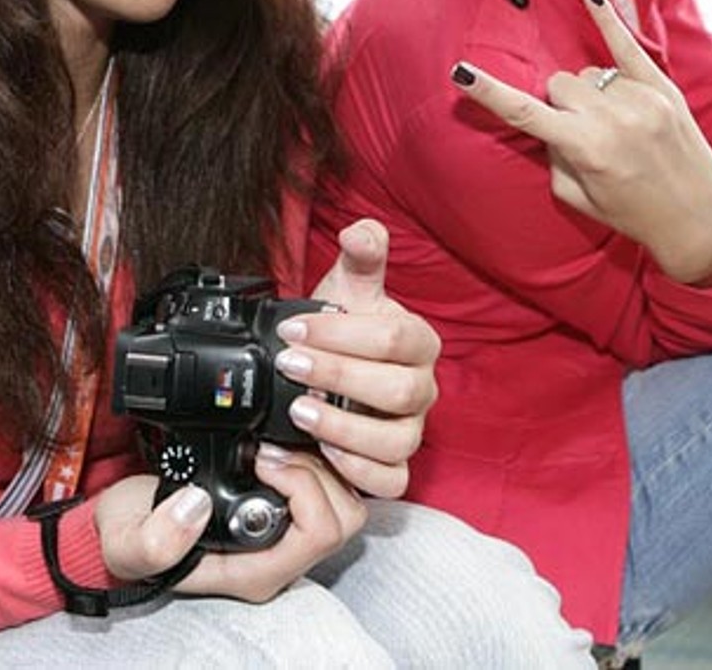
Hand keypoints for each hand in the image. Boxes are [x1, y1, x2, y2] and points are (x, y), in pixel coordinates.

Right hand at [92, 452, 366, 603]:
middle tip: (273, 445)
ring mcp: (290, 535)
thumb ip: (155, 538)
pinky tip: (285, 439)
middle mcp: (281, 557)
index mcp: (254, 572)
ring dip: (321, 461)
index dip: (300, 485)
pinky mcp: (292, 510)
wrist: (131, 522)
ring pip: (345, 499)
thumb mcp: (126, 541)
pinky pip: (332, 485)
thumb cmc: (133, 534)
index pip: (318, 533)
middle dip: (317, 468)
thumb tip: (197, 506)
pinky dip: (317, 457)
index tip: (260, 457)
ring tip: (277, 441)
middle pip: (344, 515)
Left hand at [276, 219, 438, 497]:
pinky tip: (324, 453)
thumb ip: (361, 256)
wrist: (332, 374)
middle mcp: (421, 388)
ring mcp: (410, 430)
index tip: (295, 330)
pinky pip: (390, 479)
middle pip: (398, 390)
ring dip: (344, 428)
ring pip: (396, 440)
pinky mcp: (393, 466)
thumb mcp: (347, 289)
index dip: (343, 335)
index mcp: (418, 341)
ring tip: (300, 412)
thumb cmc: (344, 331)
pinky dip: (357, 469)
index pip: (394, 338)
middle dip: (338, 377)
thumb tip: (362, 231)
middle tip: (290, 366)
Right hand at [450, 0, 711, 289]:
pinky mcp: (666, 90)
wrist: (699, 223)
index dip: (489, 92)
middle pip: (559, 85)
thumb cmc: (634, 217)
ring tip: (613, 125)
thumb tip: (547, 120)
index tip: (460, 72)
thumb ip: (554, 155)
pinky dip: (608, 22)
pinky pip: (629, 46)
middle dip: (558, 103)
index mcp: (586, 150)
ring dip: (588, 93)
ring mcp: (643, 100)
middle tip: (577, 131)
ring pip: (589, 74)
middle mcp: (614, 119)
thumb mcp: (579, 198)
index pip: (525, 113)